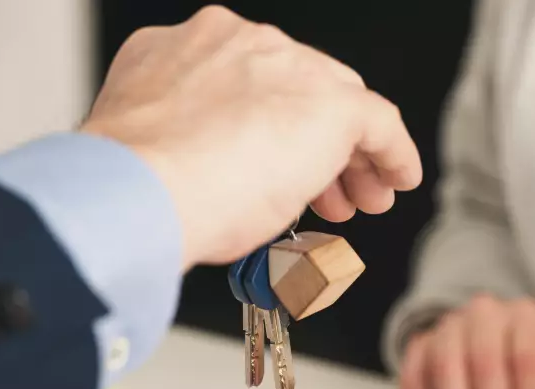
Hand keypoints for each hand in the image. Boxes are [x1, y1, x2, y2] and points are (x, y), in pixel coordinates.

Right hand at [81, 6, 421, 269]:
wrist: (142, 188)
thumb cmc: (138, 187)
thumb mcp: (159, 150)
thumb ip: (192, 146)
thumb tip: (216, 185)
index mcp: (187, 51)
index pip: (252, 86)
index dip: (272, 132)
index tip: (278, 167)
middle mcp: (239, 45)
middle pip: (299, 91)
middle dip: (315, 146)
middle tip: (327, 191)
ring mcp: (285, 66)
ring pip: (336, 105)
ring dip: (350, 157)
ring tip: (358, 198)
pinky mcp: (331, 101)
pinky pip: (378, 122)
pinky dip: (392, 153)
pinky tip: (397, 177)